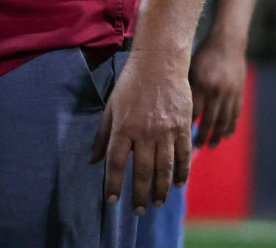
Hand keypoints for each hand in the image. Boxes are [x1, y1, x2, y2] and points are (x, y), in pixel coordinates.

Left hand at [89, 52, 192, 213]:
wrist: (159, 63)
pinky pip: (184, 155)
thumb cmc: (131, 84)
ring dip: (161, 189)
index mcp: (123, 127)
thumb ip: (102, 136)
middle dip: (140, 194)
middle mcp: (144, 132)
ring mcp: (165, 130)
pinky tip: (177, 185)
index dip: (113, 184)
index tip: (111, 201)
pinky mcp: (182, 127)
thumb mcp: (111, 107)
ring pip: (164, 168)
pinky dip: (182, 172)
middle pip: (142, 171)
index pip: (116, 163)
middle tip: (139, 211)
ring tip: (157, 203)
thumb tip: (92, 161)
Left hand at [189, 35, 247, 147]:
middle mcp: (217, 92)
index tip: (180, 136)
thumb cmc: (204, 53)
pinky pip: (235, 115)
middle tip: (196, 148)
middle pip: (210, 121)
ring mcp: (230, 94)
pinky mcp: (240, 94)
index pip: (193, 112)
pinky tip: (225, 135)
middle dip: (202, 136)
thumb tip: (175, 105)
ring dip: (217, 135)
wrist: (228, 43)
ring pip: (224, 121)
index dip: (187, 126)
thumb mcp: (191, 66)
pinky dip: (230, 127)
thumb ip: (185, 85)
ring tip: (211, 145)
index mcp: (202, 84)